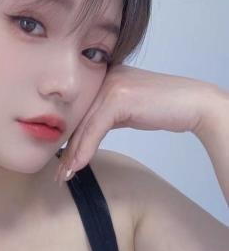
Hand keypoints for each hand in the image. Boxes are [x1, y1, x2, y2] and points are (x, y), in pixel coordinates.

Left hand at [55, 64, 211, 184]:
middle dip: (67, 149)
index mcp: (102, 76)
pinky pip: (94, 128)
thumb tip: (85, 135)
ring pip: (84, 125)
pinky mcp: (118, 97)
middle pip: (78, 119)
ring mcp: (110, 84)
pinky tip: (79, 166)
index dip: (68, 138)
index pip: (78, 112)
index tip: (61, 162)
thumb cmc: (162, 108)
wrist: (192, 104)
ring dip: (73, 154)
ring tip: (65, 175)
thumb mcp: (126, 110)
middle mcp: (103, 76)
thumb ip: (105, 116)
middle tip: (59, 173)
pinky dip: (85, 149)